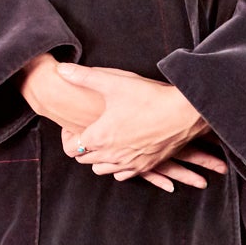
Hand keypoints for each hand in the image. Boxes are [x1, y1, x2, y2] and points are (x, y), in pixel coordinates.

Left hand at [55, 63, 224, 191]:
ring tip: (107, 140)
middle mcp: (111, 155)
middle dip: (83, 146)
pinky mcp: (145, 166)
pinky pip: (122, 175)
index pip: (70, 148)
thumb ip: (84, 77)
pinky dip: (118, 166)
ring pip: (102, 169)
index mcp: (99, 137)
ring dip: (99, 158)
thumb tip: (61, 70)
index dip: (68, 136)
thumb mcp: (114, 82)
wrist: (184, 113)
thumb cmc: (149, 98)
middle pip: (84, 160)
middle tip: (90, 129)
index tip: (74, 125)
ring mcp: (129, 163)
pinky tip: (124, 150)